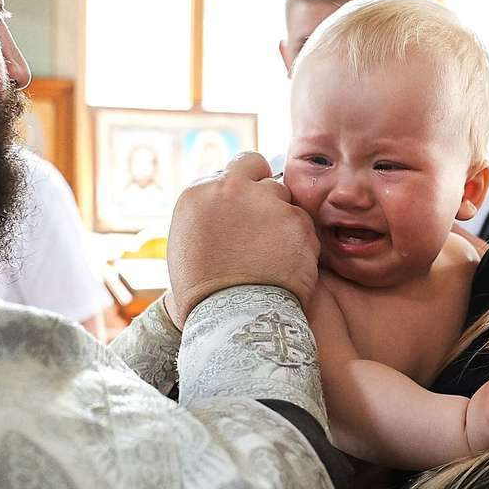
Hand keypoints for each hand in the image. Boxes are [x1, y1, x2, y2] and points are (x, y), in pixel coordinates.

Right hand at [167, 152, 318, 325]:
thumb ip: (207, 216)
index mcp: (197, 193)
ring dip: (282, 216)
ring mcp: (267, 201)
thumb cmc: (203, 296)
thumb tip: (222, 208)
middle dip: (261, 187)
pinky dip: (300, 240)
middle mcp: (231, 188)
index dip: (238, 190)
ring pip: (283, 195)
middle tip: (264, 220)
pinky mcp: (297, 219)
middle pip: (255, 168)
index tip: (242, 209)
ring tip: (274, 254)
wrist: (233, 320)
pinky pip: (303, 222)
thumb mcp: (185, 247)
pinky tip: (289, 265)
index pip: (226, 172)